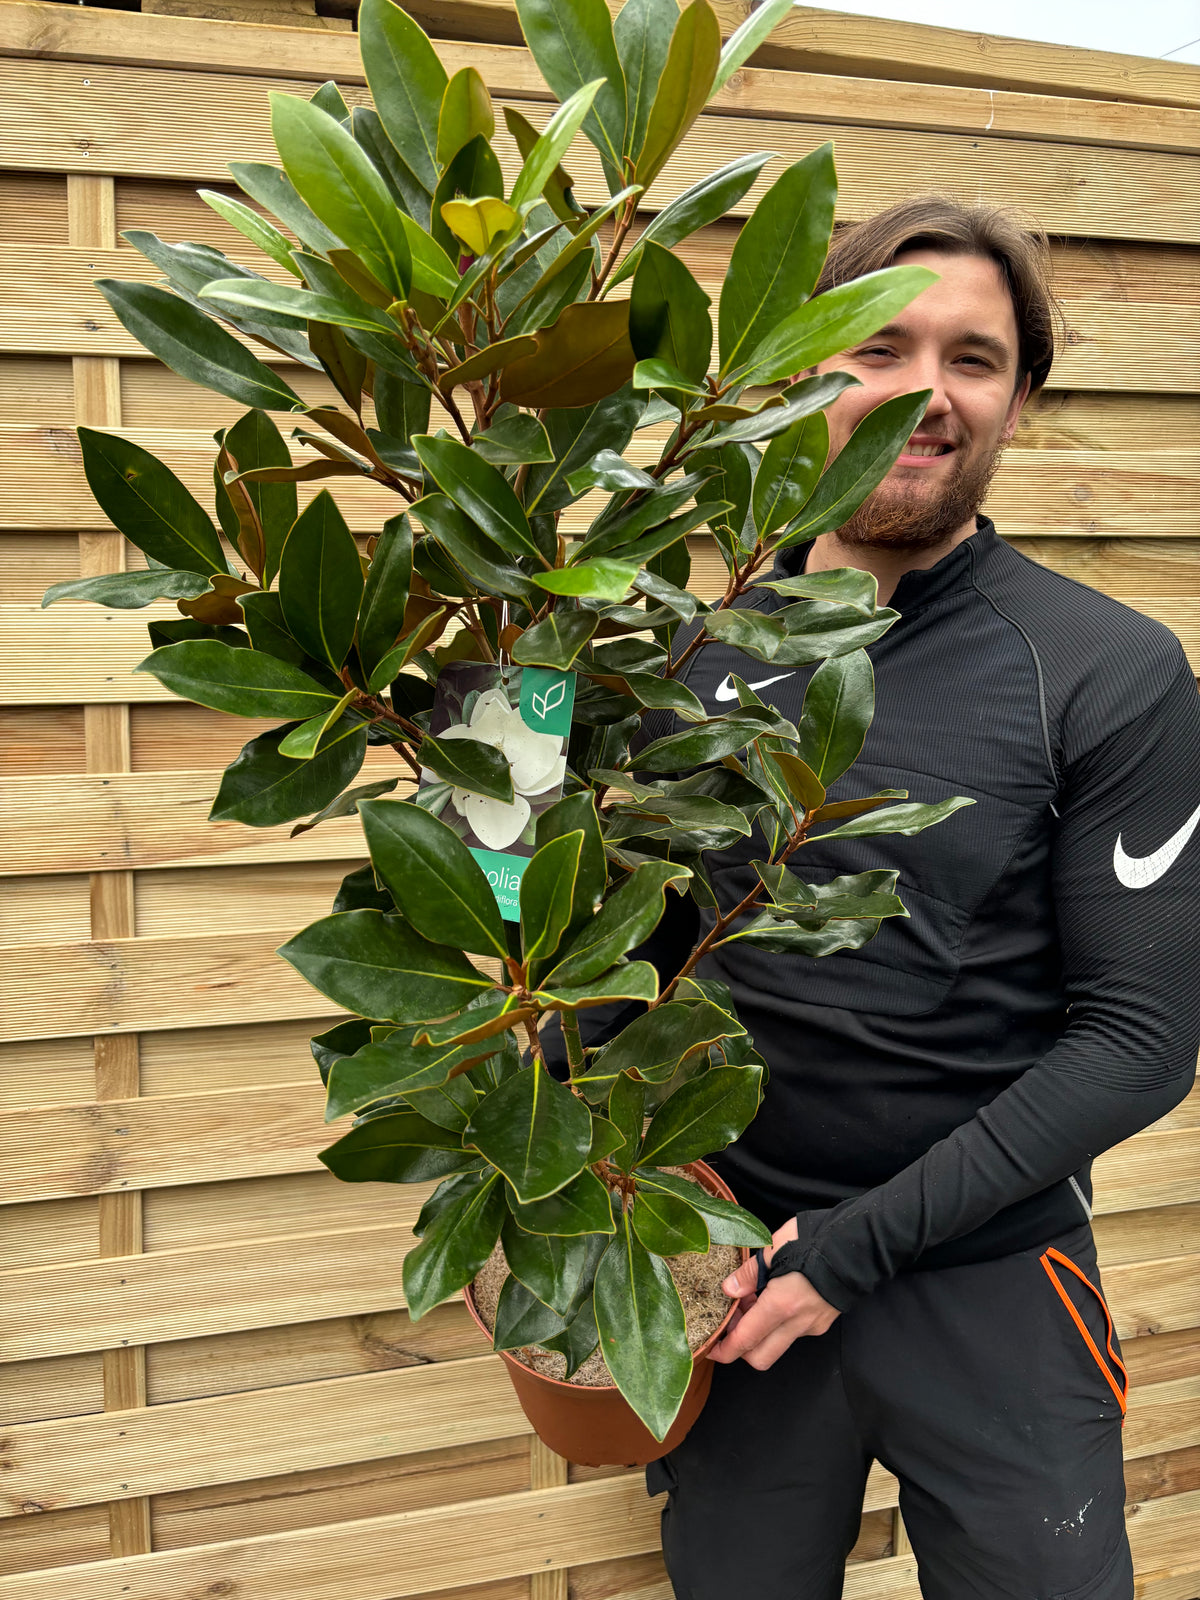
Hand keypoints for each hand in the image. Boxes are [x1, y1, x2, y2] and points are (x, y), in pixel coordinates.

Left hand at [709, 1216, 839, 1369]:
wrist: (860, 1244)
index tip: (710, 1347)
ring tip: (752, 1301)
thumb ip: (750, 1272)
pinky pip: (793, 1333)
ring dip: (759, 1334)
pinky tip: (774, 1298)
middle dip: (740, 1349)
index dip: (724, 1350)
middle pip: (761, 1358)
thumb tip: (729, 1289)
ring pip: (777, 1346)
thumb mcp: (774, 1246)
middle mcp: (797, 1324)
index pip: (746, 1341)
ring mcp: (813, 1326)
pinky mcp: (822, 1322)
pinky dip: (777, 1325)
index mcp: (781, 1305)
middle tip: (731, 1321)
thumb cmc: (815, 1239)